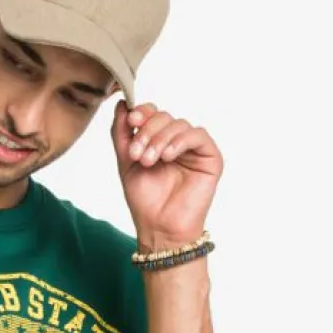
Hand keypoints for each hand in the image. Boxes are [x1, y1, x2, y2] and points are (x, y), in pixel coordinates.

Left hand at [110, 99, 221, 247]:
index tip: (131, 120)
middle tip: (137, 154)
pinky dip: (180, 141)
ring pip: (179, 124)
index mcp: (159, 141)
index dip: (142, 112)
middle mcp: (177, 141)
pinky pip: (198, 135)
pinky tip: (168, 157)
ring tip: (149, 161)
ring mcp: (194, 148)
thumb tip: (122, 104)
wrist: (159, 228)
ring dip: (160, 139)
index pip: (153, 113)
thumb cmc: (145, 200)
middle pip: (164, 116)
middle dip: (148, 131)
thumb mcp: (125, 163)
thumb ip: (122, 134)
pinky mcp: (210, 157)